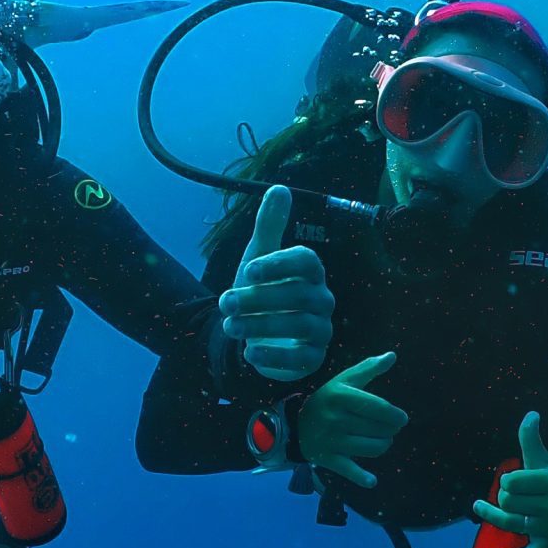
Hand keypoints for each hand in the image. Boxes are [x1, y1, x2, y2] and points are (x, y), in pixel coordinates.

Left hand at [218, 184, 335, 381]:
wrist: (255, 333)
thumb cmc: (261, 291)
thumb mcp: (258, 258)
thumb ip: (269, 226)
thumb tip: (279, 188)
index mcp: (310, 272)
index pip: (306, 262)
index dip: (278, 264)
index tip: (248, 270)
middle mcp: (321, 299)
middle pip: (299, 296)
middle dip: (259, 299)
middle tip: (225, 302)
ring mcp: (321, 329)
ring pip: (299, 326)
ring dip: (260, 326)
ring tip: (229, 326)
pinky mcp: (313, 357)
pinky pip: (300, 359)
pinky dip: (273, 356)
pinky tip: (249, 352)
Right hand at [297, 350, 407, 489]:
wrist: (295, 424)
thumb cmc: (328, 399)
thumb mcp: (345, 380)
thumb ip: (369, 368)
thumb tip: (392, 355)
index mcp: (340, 396)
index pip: (378, 407)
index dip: (395, 415)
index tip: (401, 418)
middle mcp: (335, 418)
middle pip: (379, 429)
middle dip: (390, 430)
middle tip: (388, 428)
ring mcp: (331, 440)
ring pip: (372, 448)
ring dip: (383, 445)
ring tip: (382, 440)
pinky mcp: (328, 459)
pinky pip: (350, 471)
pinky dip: (362, 478)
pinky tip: (372, 481)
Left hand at [472, 411, 547, 547]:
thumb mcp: (542, 459)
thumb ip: (531, 438)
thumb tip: (531, 414)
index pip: (511, 482)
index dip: (507, 480)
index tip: (514, 480)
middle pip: (507, 502)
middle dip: (505, 497)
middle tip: (514, 496)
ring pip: (509, 522)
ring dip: (495, 516)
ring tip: (485, 510)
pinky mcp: (547, 544)